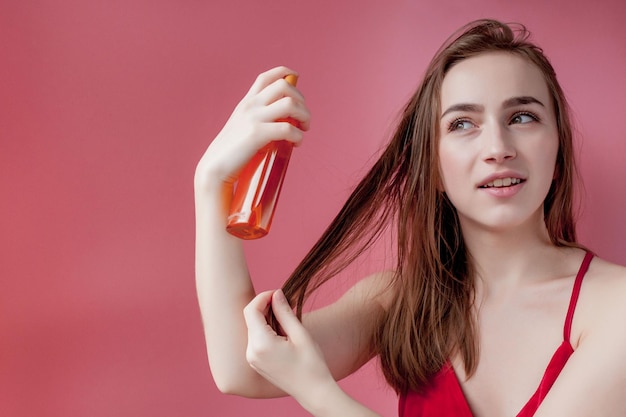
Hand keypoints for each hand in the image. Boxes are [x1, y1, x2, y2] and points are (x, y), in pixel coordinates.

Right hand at [195, 66, 310, 186]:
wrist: (215, 168)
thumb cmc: (233, 153)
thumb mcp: (244, 128)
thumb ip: (260, 120)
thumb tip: (286, 123)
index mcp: (247, 102)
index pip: (266, 76)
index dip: (285, 72)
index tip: (296, 78)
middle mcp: (250, 105)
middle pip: (284, 85)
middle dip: (301, 100)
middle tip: (304, 119)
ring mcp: (253, 118)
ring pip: (290, 104)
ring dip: (304, 115)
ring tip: (304, 129)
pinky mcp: (257, 134)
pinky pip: (287, 128)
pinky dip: (298, 136)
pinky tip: (296, 143)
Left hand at [243, 289, 334, 407]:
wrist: (313, 391)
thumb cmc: (311, 364)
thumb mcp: (300, 334)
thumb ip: (284, 312)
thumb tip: (276, 293)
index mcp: (261, 344)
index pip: (251, 310)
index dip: (263, 297)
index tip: (279, 293)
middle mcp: (251, 352)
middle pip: (250, 318)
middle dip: (265, 306)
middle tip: (285, 304)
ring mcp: (252, 359)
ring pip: (253, 328)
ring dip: (266, 318)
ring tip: (286, 321)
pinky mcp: (256, 362)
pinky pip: (255, 339)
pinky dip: (265, 330)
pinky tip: (282, 332)